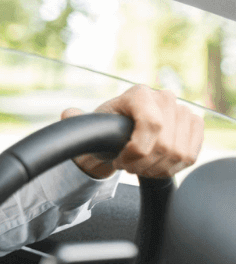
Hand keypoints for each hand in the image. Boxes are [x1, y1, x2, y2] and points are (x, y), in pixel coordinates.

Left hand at [63, 84, 203, 178]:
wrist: (123, 133)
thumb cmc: (105, 130)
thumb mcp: (90, 125)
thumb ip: (78, 122)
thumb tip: (68, 113)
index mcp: (139, 94)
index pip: (152, 124)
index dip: (137, 151)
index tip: (120, 162)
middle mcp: (164, 97)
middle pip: (165, 144)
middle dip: (143, 164)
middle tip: (128, 168)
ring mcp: (182, 110)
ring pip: (179, 153)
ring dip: (157, 169)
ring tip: (139, 169)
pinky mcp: (194, 125)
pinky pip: (190, 155)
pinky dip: (172, 168)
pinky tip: (155, 168)